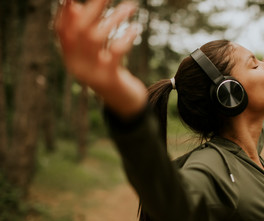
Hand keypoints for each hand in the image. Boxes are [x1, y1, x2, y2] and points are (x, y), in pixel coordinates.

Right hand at [55, 0, 146, 117]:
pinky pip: (115, 52)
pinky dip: (126, 36)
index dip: (65, 12)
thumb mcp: (96, 54)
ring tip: (130, 7)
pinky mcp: (109, 78)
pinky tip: (136, 28)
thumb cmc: (110, 72)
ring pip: (95, 37)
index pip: (62, 31)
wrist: (124, 103)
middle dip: (92, 8)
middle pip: (79, 30)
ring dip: (114, 18)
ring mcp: (92, 73)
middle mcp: (76, 66)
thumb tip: (74, 6)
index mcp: (71, 59)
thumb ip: (86, 34)